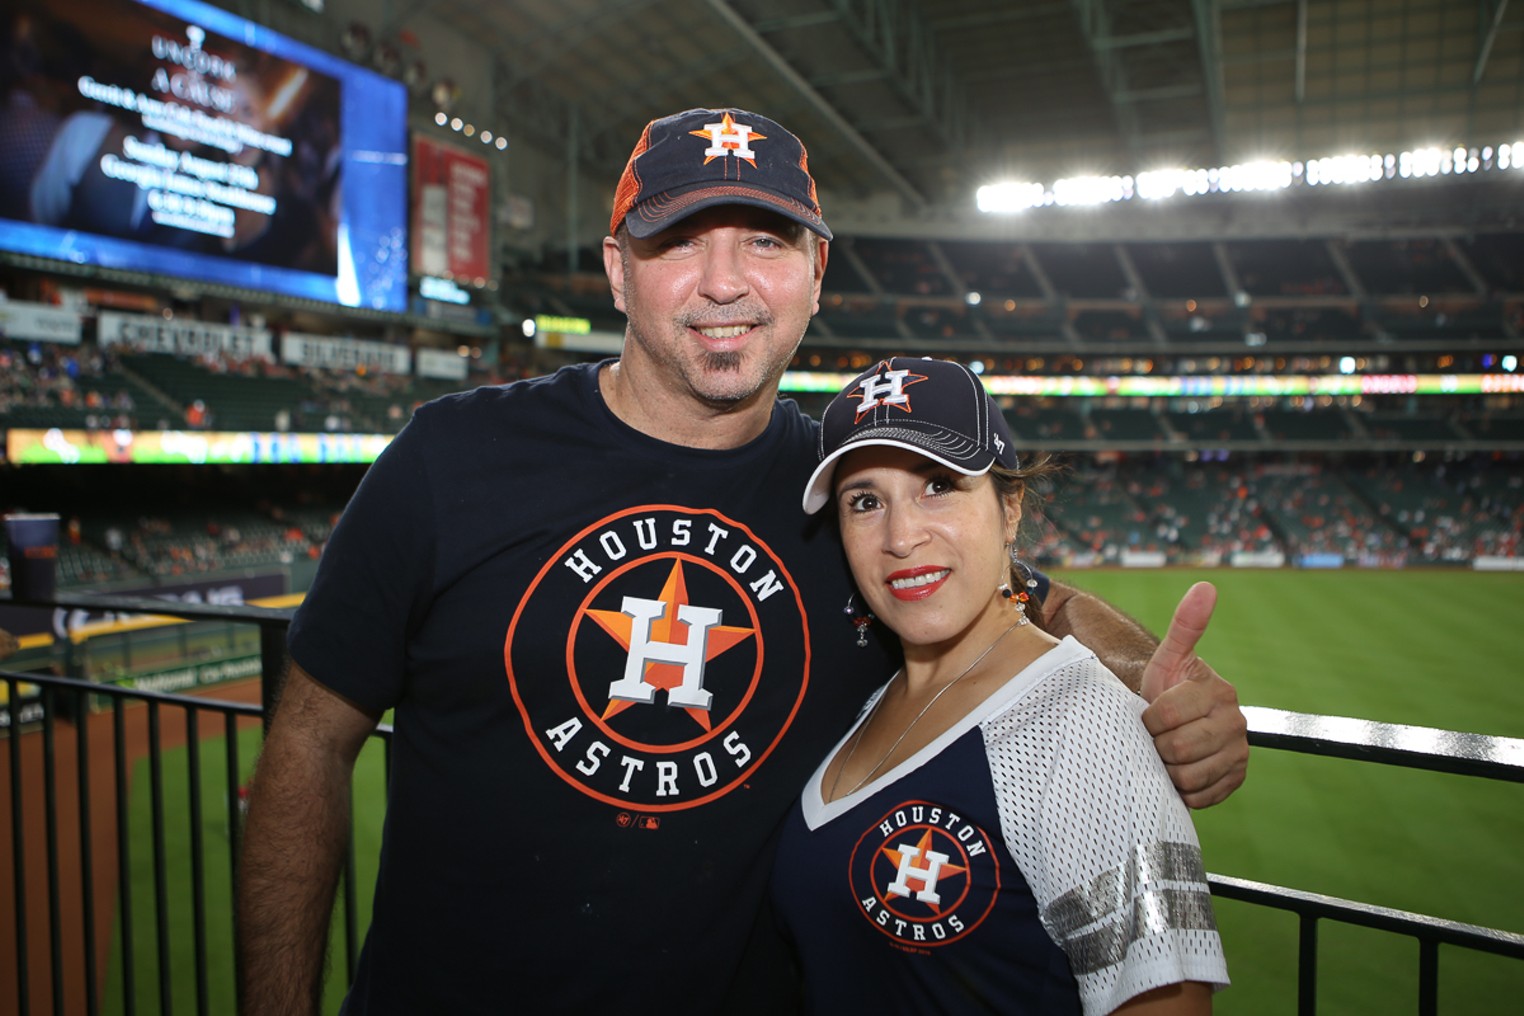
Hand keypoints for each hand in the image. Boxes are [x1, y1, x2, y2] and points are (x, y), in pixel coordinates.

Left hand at [1139, 582, 1247, 808]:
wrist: (1172, 727)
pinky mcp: (1236, 780)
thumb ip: (1185, 625)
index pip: (1165, 715)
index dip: (1147, 718)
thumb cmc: (1164, 689)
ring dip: (1167, 769)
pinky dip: (1183, 789)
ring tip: (1165, 752)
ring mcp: (1239, 753)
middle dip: (1157, 744)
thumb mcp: (1168, 658)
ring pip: (1188, 775)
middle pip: (1179, 748)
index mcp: (1219, 691)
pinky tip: (1180, 772)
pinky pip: (1200, 796)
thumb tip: (1205, 585)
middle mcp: (1236, 722)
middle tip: (1155, 736)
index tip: (1148, 713)